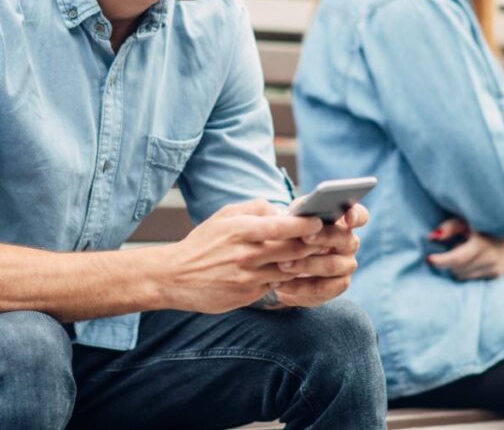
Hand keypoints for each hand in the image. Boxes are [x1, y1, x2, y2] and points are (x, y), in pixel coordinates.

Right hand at [160, 200, 324, 312]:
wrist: (175, 277)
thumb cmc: (204, 242)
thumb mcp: (225, 216)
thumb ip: (256, 209)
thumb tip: (285, 211)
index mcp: (240, 230)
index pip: (281, 227)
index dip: (305, 225)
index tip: (318, 221)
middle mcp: (245, 255)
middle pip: (291, 250)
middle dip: (313, 245)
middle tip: (328, 239)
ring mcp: (248, 278)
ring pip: (288, 270)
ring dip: (304, 263)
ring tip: (316, 255)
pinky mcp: (248, 295)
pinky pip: (276, 285)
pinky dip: (286, 278)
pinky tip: (291, 271)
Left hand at [271, 202, 367, 307]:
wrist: (283, 261)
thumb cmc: (291, 232)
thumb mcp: (293, 218)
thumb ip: (299, 212)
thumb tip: (295, 215)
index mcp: (343, 222)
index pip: (359, 216)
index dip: (356, 215)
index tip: (348, 218)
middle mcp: (350, 244)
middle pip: (344, 238)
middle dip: (323, 238)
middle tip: (303, 237)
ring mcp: (346, 266)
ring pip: (331, 266)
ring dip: (305, 265)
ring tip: (282, 265)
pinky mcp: (335, 287)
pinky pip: (320, 289)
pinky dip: (297, 287)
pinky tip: (279, 283)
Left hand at [426, 218, 503, 280]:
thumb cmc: (484, 221)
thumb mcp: (467, 219)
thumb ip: (450, 227)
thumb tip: (431, 237)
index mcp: (482, 244)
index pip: (456, 259)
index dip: (440, 260)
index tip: (428, 258)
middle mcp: (490, 259)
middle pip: (457, 269)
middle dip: (449, 261)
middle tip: (453, 245)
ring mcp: (495, 269)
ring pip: (463, 276)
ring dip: (458, 266)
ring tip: (464, 250)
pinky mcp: (496, 275)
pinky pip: (472, 277)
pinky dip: (467, 270)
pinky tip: (473, 257)